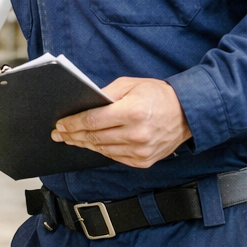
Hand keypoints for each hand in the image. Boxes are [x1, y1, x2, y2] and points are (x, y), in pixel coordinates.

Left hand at [51, 78, 191, 168]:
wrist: (187, 113)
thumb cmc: (158, 95)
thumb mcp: (131, 84)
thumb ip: (107, 94)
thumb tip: (85, 105)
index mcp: (133, 112)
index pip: (93, 120)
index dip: (73, 123)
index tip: (60, 124)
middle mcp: (137, 134)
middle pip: (95, 137)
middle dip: (73, 134)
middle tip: (58, 133)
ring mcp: (140, 150)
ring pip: (102, 149)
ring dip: (83, 144)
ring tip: (70, 139)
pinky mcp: (143, 161)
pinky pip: (114, 157)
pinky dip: (100, 150)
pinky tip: (90, 145)